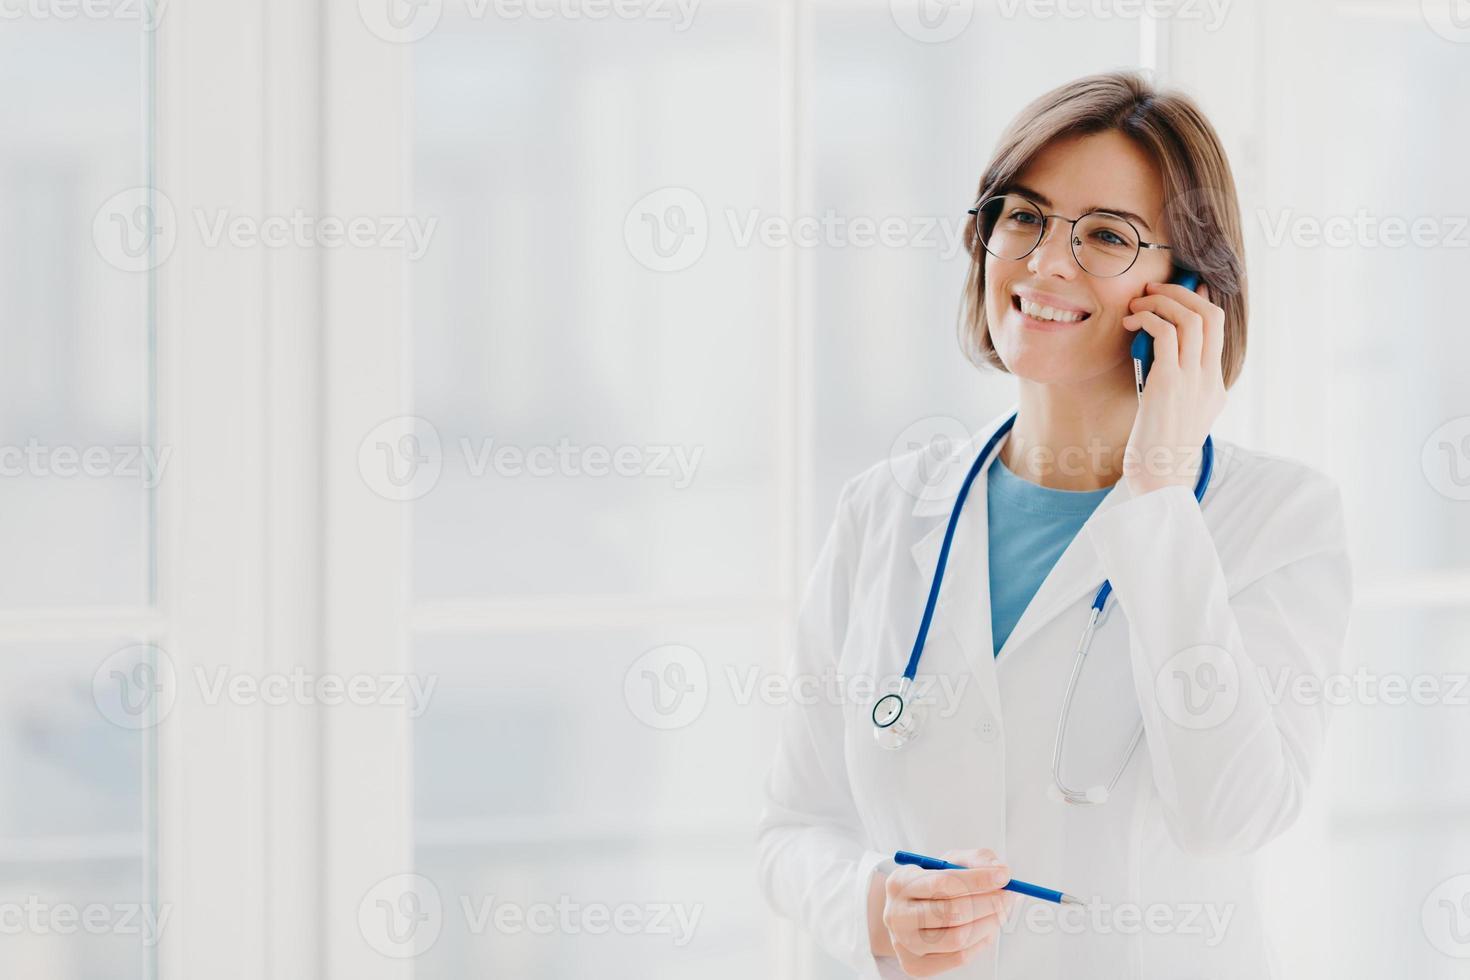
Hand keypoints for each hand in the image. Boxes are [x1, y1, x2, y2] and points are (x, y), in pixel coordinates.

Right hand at [877, 848, 1018, 976]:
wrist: (908, 914)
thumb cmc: (934, 884)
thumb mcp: (950, 862)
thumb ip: (977, 860)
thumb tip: (1001, 871)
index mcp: (900, 882)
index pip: (944, 882)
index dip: (978, 880)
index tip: (1004, 876)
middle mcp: (896, 914)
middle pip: (952, 912)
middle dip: (988, 903)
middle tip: (1008, 895)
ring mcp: (903, 943)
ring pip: (957, 938)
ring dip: (988, 924)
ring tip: (1000, 912)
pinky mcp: (914, 965)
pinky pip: (958, 958)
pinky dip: (979, 943)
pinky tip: (985, 929)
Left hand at [1121, 280, 1227, 496]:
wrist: (1159, 480)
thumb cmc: (1158, 450)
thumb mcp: (1176, 415)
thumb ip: (1175, 386)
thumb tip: (1158, 357)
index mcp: (1214, 385)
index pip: (1217, 328)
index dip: (1198, 300)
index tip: (1177, 290)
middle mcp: (1209, 379)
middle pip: (1210, 314)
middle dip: (1181, 293)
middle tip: (1152, 291)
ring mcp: (1193, 380)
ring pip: (1190, 318)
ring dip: (1161, 301)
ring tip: (1137, 304)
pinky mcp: (1169, 384)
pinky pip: (1165, 333)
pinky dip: (1148, 318)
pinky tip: (1131, 323)